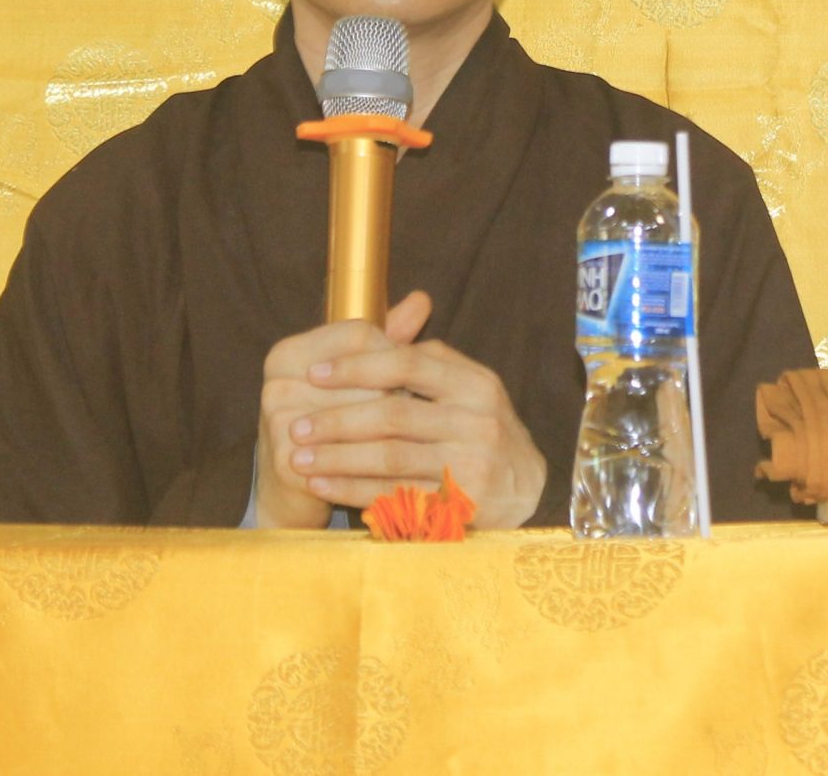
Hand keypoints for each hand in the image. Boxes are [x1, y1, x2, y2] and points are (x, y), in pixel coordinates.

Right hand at [253, 292, 431, 529]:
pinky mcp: (287, 463)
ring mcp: (278, 425)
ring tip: (411, 438)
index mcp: (287, 354)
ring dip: (393, 430)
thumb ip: (385, 337)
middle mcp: (275, 385)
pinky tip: (401, 467)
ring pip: (361, 417)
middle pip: (363, 376)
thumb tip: (421, 298)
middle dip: (397, 394)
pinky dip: (379, 464)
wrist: (293, 487)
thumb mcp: (355, 375)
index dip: (394, 351)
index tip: (413, 372)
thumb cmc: (331, 420)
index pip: (357, 333)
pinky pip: (348, 458)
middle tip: (420, 413)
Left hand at [289, 292, 547, 530]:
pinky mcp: (459, 505)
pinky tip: (321, 486)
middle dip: (337, 420)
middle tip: (297, 426)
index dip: (357, 367)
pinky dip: (352, 490)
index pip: (409, 364)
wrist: (530, 492)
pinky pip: (395, 495)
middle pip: (392, 415)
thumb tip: (379, 323)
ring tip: (298, 458)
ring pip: (389, 458)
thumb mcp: (469, 388)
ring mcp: (471, 465)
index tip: (315, 373)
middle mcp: (478, 421)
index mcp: (476, 383)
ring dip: (337, 458)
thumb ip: (427, 360)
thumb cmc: (484, 432)